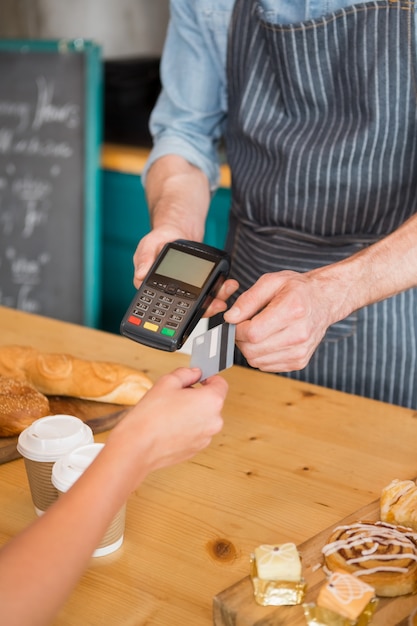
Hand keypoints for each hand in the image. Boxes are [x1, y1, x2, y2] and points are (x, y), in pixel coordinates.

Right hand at [107, 367, 227, 479]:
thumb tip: (193, 373)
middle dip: (197, 396)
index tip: (199, 378)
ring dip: (192, 413)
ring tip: (170, 412)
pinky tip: (170, 425)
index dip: (209, 378)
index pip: (221, 383)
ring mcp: (206, 437)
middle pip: (212, 402)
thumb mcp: (168, 382)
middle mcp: (214, 421)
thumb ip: (186, 373)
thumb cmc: (152, 417)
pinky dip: (187, 428)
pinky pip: (196, 432)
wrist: (139, 445)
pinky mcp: (196, 449)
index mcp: (212, 401)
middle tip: (177, 395)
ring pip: (203, 418)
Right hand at [133, 228, 239, 315]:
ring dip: (215, 301)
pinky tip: (227, 286)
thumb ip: (144, 259)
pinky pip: (207, 292)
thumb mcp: (148, 245)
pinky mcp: (196, 285)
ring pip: (199, 303)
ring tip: (226, 294)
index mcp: (153, 288)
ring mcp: (184, 291)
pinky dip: (218, 291)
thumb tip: (140, 275)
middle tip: (218, 305)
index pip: (164, 306)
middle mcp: (169, 294)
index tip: (191, 312)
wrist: (174, 231)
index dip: (177, 314)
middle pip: (187, 309)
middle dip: (205, 308)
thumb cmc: (158, 239)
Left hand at [223, 270, 343, 371]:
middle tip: (245, 326)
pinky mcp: (299, 362)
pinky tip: (267, 340)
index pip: (253, 332)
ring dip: (249, 348)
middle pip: (252, 350)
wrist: (324, 300)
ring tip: (257, 332)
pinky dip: (260, 355)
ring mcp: (301, 351)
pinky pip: (266, 366)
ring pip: (256, 361)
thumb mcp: (272, 282)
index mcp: (293, 310)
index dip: (237, 328)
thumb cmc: (299, 289)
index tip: (237, 321)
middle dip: (240, 339)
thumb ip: (248, 299)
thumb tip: (230, 318)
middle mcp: (299, 334)